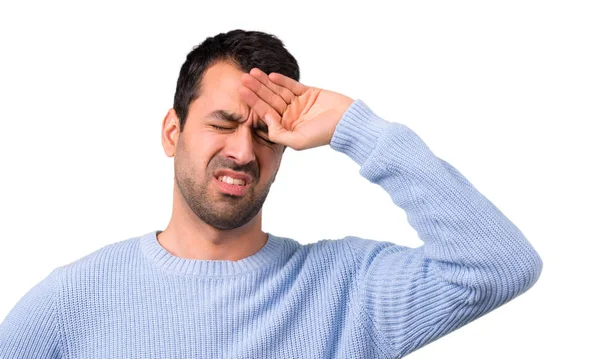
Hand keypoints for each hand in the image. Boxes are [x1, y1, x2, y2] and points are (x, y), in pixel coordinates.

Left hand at [239, 68, 353, 150]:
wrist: (347, 122)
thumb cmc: (324, 134)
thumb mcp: (298, 141)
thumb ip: (279, 134)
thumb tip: (266, 120)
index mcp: (286, 128)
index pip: (266, 113)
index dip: (254, 102)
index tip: (242, 92)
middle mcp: (291, 115)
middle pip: (269, 100)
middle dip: (256, 89)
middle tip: (243, 78)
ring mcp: (299, 103)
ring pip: (278, 91)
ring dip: (266, 82)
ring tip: (253, 73)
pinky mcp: (309, 93)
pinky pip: (292, 85)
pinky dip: (282, 80)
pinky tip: (271, 75)